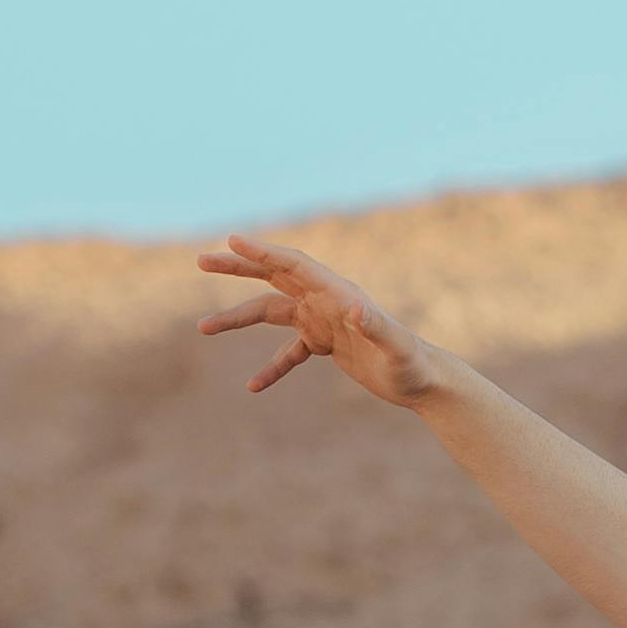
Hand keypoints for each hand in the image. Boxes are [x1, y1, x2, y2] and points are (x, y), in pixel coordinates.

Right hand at [197, 233, 442, 409]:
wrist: (424, 382)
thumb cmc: (413, 364)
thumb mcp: (395, 348)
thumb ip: (376, 327)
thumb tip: (356, 309)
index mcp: (337, 293)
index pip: (293, 265)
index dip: (262, 253)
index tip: (232, 241)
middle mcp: (326, 301)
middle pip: (273, 277)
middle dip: (237, 268)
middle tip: (202, 260)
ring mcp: (323, 321)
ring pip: (271, 312)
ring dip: (238, 318)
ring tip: (203, 327)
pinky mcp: (326, 344)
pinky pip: (289, 352)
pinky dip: (271, 366)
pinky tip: (253, 386)